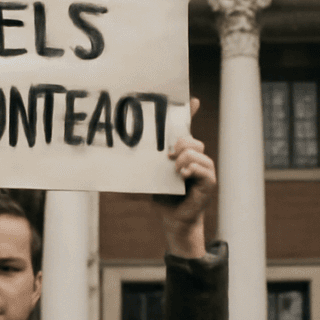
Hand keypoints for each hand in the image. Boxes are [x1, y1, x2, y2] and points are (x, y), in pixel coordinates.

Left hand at [152, 98, 214, 258]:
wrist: (172, 219)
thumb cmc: (161, 197)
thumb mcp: (148, 178)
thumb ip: (137, 170)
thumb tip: (110, 171)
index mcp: (182, 152)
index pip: (188, 128)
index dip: (190, 113)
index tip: (193, 100)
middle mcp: (196, 157)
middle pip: (192, 139)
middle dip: (180, 143)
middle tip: (168, 156)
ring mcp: (204, 169)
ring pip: (197, 150)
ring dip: (183, 158)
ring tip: (175, 170)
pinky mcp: (209, 181)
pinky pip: (204, 167)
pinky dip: (192, 168)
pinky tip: (183, 174)